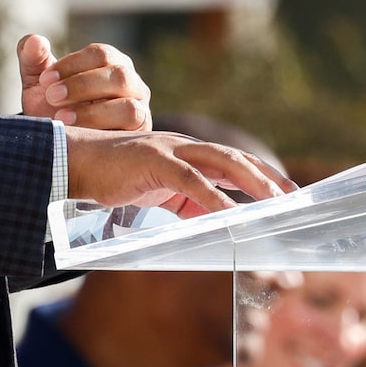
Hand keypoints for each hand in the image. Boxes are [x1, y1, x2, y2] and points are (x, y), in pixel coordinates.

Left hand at [18, 35, 148, 130]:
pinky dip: (102, 129)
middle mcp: (130, 83)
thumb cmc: (52, 107)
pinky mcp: (139, 133)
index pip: (100, 54)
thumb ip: (33, 60)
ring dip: (93, 112)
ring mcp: (140, 109)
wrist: (57, 143)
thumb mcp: (37, 84)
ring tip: (61, 118)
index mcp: (109, 62)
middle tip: (52, 96)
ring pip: (128, 105)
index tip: (45, 79)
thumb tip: (34, 40)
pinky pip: (129, 130)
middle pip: (119, 75)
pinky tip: (78, 135)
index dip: (72, 64)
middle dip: (82, 85)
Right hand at [63, 129, 292, 216]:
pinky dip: (214, 199)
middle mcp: (183, 147)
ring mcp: (169, 151)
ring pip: (221, 162)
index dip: (262, 173)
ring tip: (272, 202)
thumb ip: (184, 202)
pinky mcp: (154, 162)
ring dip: (251, 182)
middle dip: (268, 177)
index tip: (286, 191)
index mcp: (184, 153)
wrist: (73, 164)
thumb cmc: (110, 178)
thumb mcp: (156, 192)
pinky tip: (231, 215)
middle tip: (292, 198)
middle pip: (235, 157)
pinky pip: (191, 182)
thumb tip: (212, 220)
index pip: (232, 160)